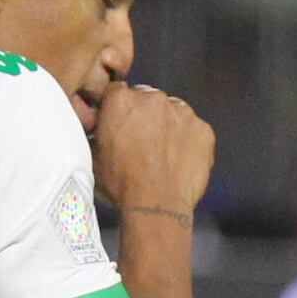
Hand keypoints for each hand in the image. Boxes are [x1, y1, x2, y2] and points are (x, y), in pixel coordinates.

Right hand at [91, 82, 214, 219]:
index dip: (118, 110)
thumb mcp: (92, 157)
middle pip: (147, 99)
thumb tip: (96, 130)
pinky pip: (194, 130)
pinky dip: (188, 142)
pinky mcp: (203, 129)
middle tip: (139, 144)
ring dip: (167, 126)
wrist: (156, 205)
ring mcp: (182, 112)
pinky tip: (177, 162)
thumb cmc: (121, 185)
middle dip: (143, 116)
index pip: (118, 92)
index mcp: (121, 100)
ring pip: (173, 112)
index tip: (119, 125)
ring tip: (159, 156)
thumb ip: (95, 133)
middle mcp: (153, 98)